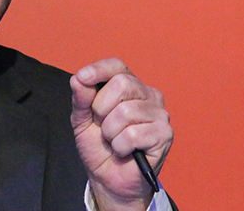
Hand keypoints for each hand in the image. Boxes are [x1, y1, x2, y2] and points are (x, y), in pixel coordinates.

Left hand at [70, 58, 172, 210]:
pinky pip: (133, 134)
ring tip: (113, 141)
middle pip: (121, 84)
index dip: (99, 69)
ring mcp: (159, 114)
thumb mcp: (82, 120)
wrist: (109, 178)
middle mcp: (148, 95)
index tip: (82, 78)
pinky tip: (124, 151)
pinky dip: (120, 146)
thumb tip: (78, 79)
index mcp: (129, 86)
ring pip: (125, 112)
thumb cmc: (99, 146)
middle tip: (102, 125)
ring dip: (109, 132)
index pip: (117, 66)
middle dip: (101, 108)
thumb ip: (81, 99)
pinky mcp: (164, 134)